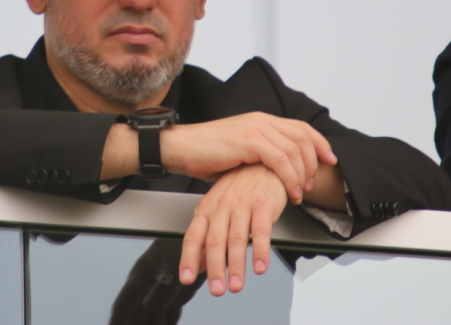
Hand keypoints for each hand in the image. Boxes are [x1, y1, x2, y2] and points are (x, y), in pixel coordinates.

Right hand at [161, 112, 335, 204]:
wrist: (180, 148)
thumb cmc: (205, 154)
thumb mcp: (239, 153)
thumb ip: (260, 157)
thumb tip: (276, 174)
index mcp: (260, 120)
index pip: (300, 127)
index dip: (319, 144)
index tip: (329, 160)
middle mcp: (261, 120)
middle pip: (303, 137)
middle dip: (313, 163)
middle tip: (311, 185)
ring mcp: (256, 128)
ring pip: (295, 150)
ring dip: (302, 175)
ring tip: (299, 194)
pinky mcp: (249, 141)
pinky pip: (281, 160)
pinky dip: (290, 178)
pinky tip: (290, 191)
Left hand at [178, 164, 287, 295]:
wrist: (262, 161)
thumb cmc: (239, 187)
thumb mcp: (218, 209)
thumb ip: (208, 237)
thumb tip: (199, 266)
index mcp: (207, 209)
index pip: (194, 236)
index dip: (189, 258)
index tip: (186, 278)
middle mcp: (222, 207)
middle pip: (215, 241)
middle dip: (215, 268)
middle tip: (217, 289)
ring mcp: (242, 205)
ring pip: (237, 239)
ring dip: (237, 265)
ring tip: (236, 285)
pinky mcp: (263, 204)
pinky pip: (262, 230)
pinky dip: (261, 250)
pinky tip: (260, 267)